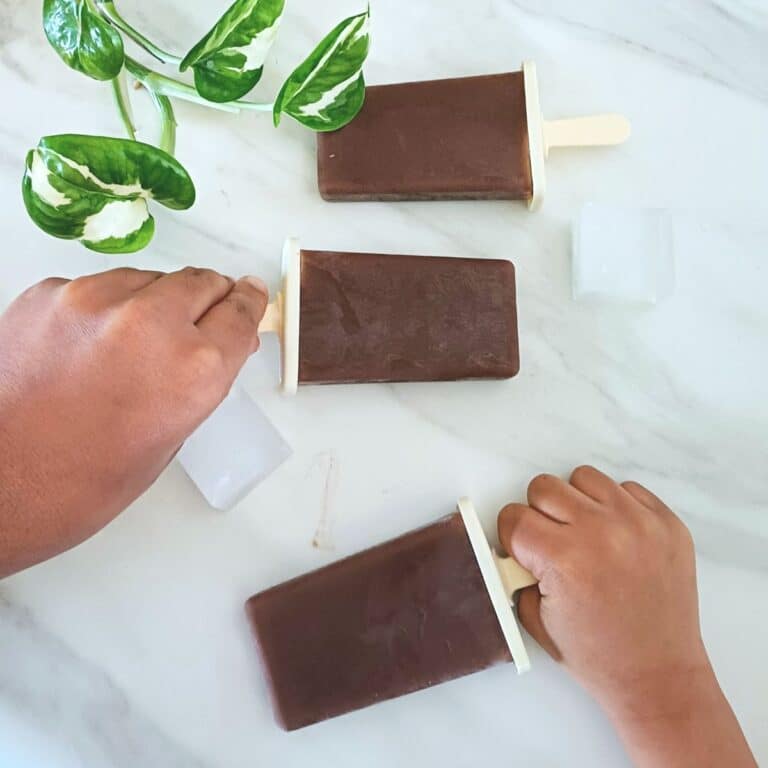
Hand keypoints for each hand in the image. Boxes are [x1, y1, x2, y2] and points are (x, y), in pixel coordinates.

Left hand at [0, 267, 267, 577]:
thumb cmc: (76, 484)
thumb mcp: (166, 441)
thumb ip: (201, 381)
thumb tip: (220, 343)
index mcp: (193, 369)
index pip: (241, 313)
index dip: (248, 306)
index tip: (250, 297)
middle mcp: (150, 324)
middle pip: (201, 283)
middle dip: (208, 299)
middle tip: (202, 318)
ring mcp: (94, 300)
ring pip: (150, 279)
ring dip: (156, 302)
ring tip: (136, 343)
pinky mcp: (49, 293)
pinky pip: (98, 286)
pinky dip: (107, 308)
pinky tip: (93, 345)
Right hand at [498, 466, 755, 767]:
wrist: (658, 675)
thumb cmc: (598, 656)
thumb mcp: (536, 619)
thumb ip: (519, 573)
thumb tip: (513, 544)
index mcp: (564, 559)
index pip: (514, 516)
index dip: (513, 536)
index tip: (523, 550)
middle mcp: (602, 533)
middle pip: (545, 487)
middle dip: (540, 516)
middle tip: (553, 544)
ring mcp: (639, 524)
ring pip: (584, 478)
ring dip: (577, 504)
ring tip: (585, 536)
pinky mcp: (666, 523)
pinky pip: (626, 489)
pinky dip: (614, 508)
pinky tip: (615, 539)